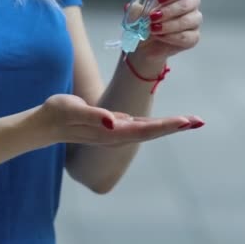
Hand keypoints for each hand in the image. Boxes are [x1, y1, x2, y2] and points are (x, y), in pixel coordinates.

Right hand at [38, 94, 204, 146]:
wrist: (45, 125)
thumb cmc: (57, 114)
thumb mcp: (71, 110)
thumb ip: (92, 115)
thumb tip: (114, 122)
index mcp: (111, 132)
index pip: (145, 129)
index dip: (167, 125)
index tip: (186, 121)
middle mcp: (117, 134)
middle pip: (152, 131)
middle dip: (176, 126)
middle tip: (199, 121)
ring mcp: (117, 131)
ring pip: (149, 129)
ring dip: (170, 125)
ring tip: (191, 121)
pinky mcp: (114, 126)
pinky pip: (141, 125)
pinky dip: (157, 123)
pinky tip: (169, 122)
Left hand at [134, 0, 202, 60]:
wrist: (144, 47)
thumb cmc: (143, 25)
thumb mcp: (135, 16)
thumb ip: (136, 10)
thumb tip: (134, 7)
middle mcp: (189, 4)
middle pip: (189, 1)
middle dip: (170, 10)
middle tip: (152, 17)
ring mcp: (193, 20)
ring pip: (190, 19)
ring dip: (170, 24)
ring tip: (153, 29)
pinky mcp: (193, 37)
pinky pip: (188, 36)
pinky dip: (173, 37)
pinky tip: (161, 36)